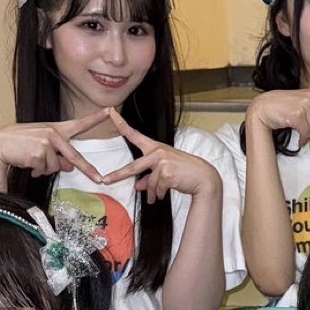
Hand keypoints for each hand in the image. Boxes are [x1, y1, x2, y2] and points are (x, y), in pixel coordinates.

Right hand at [0, 111, 110, 183]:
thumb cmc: (19, 145)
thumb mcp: (41, 148)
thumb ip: (58, 156)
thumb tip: (71, 167)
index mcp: (56, 129)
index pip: (79, 123)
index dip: (96, 118)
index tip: (110, 111)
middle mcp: (53, 133)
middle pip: (75, 156)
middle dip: (87, 170)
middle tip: (99, 180)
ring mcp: (47, 142)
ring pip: (55, 167)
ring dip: (44, 169)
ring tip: (29, 159)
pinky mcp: (39, 152)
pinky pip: (44, 170)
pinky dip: (36, 171)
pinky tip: (25, 161)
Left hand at [100, 109, 221, 203]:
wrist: (203, 178)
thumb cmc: (184, 173)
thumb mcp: (165, 172)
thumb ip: (149, 177)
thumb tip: (138, 186)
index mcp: (155, 148)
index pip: (134, 134)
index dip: (121, 123)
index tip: (110, 112)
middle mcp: (157, 152)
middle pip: (133, 167)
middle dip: (118, 175)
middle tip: (105, 181)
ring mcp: (162, 162)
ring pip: (149, 184)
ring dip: (151, 193)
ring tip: (155, 198)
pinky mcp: (167, 173)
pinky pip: (156, 189)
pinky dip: (159, 195)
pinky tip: (164, 194)